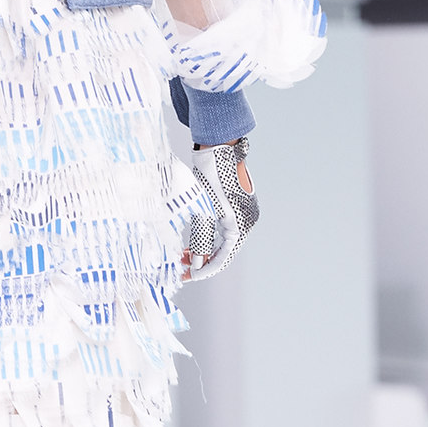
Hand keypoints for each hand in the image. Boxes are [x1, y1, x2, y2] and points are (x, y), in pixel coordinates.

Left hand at [181, 140, 257, 279]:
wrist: (219, 148)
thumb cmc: (210, 176)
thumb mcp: (202, 210)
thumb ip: (200, 239)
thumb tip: (196, 264)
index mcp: (240, 225)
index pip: (224, 258)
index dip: (205, 270)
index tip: (189, 278)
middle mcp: (246, 221)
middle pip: (224, 250)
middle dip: (202, 260)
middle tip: (181, 268)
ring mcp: (243, 213)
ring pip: (222, 240)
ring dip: (204, 248)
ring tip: (183, 255)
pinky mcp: (236, 206)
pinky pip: (223, 229)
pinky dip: (209, 236)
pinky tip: (193, 241)